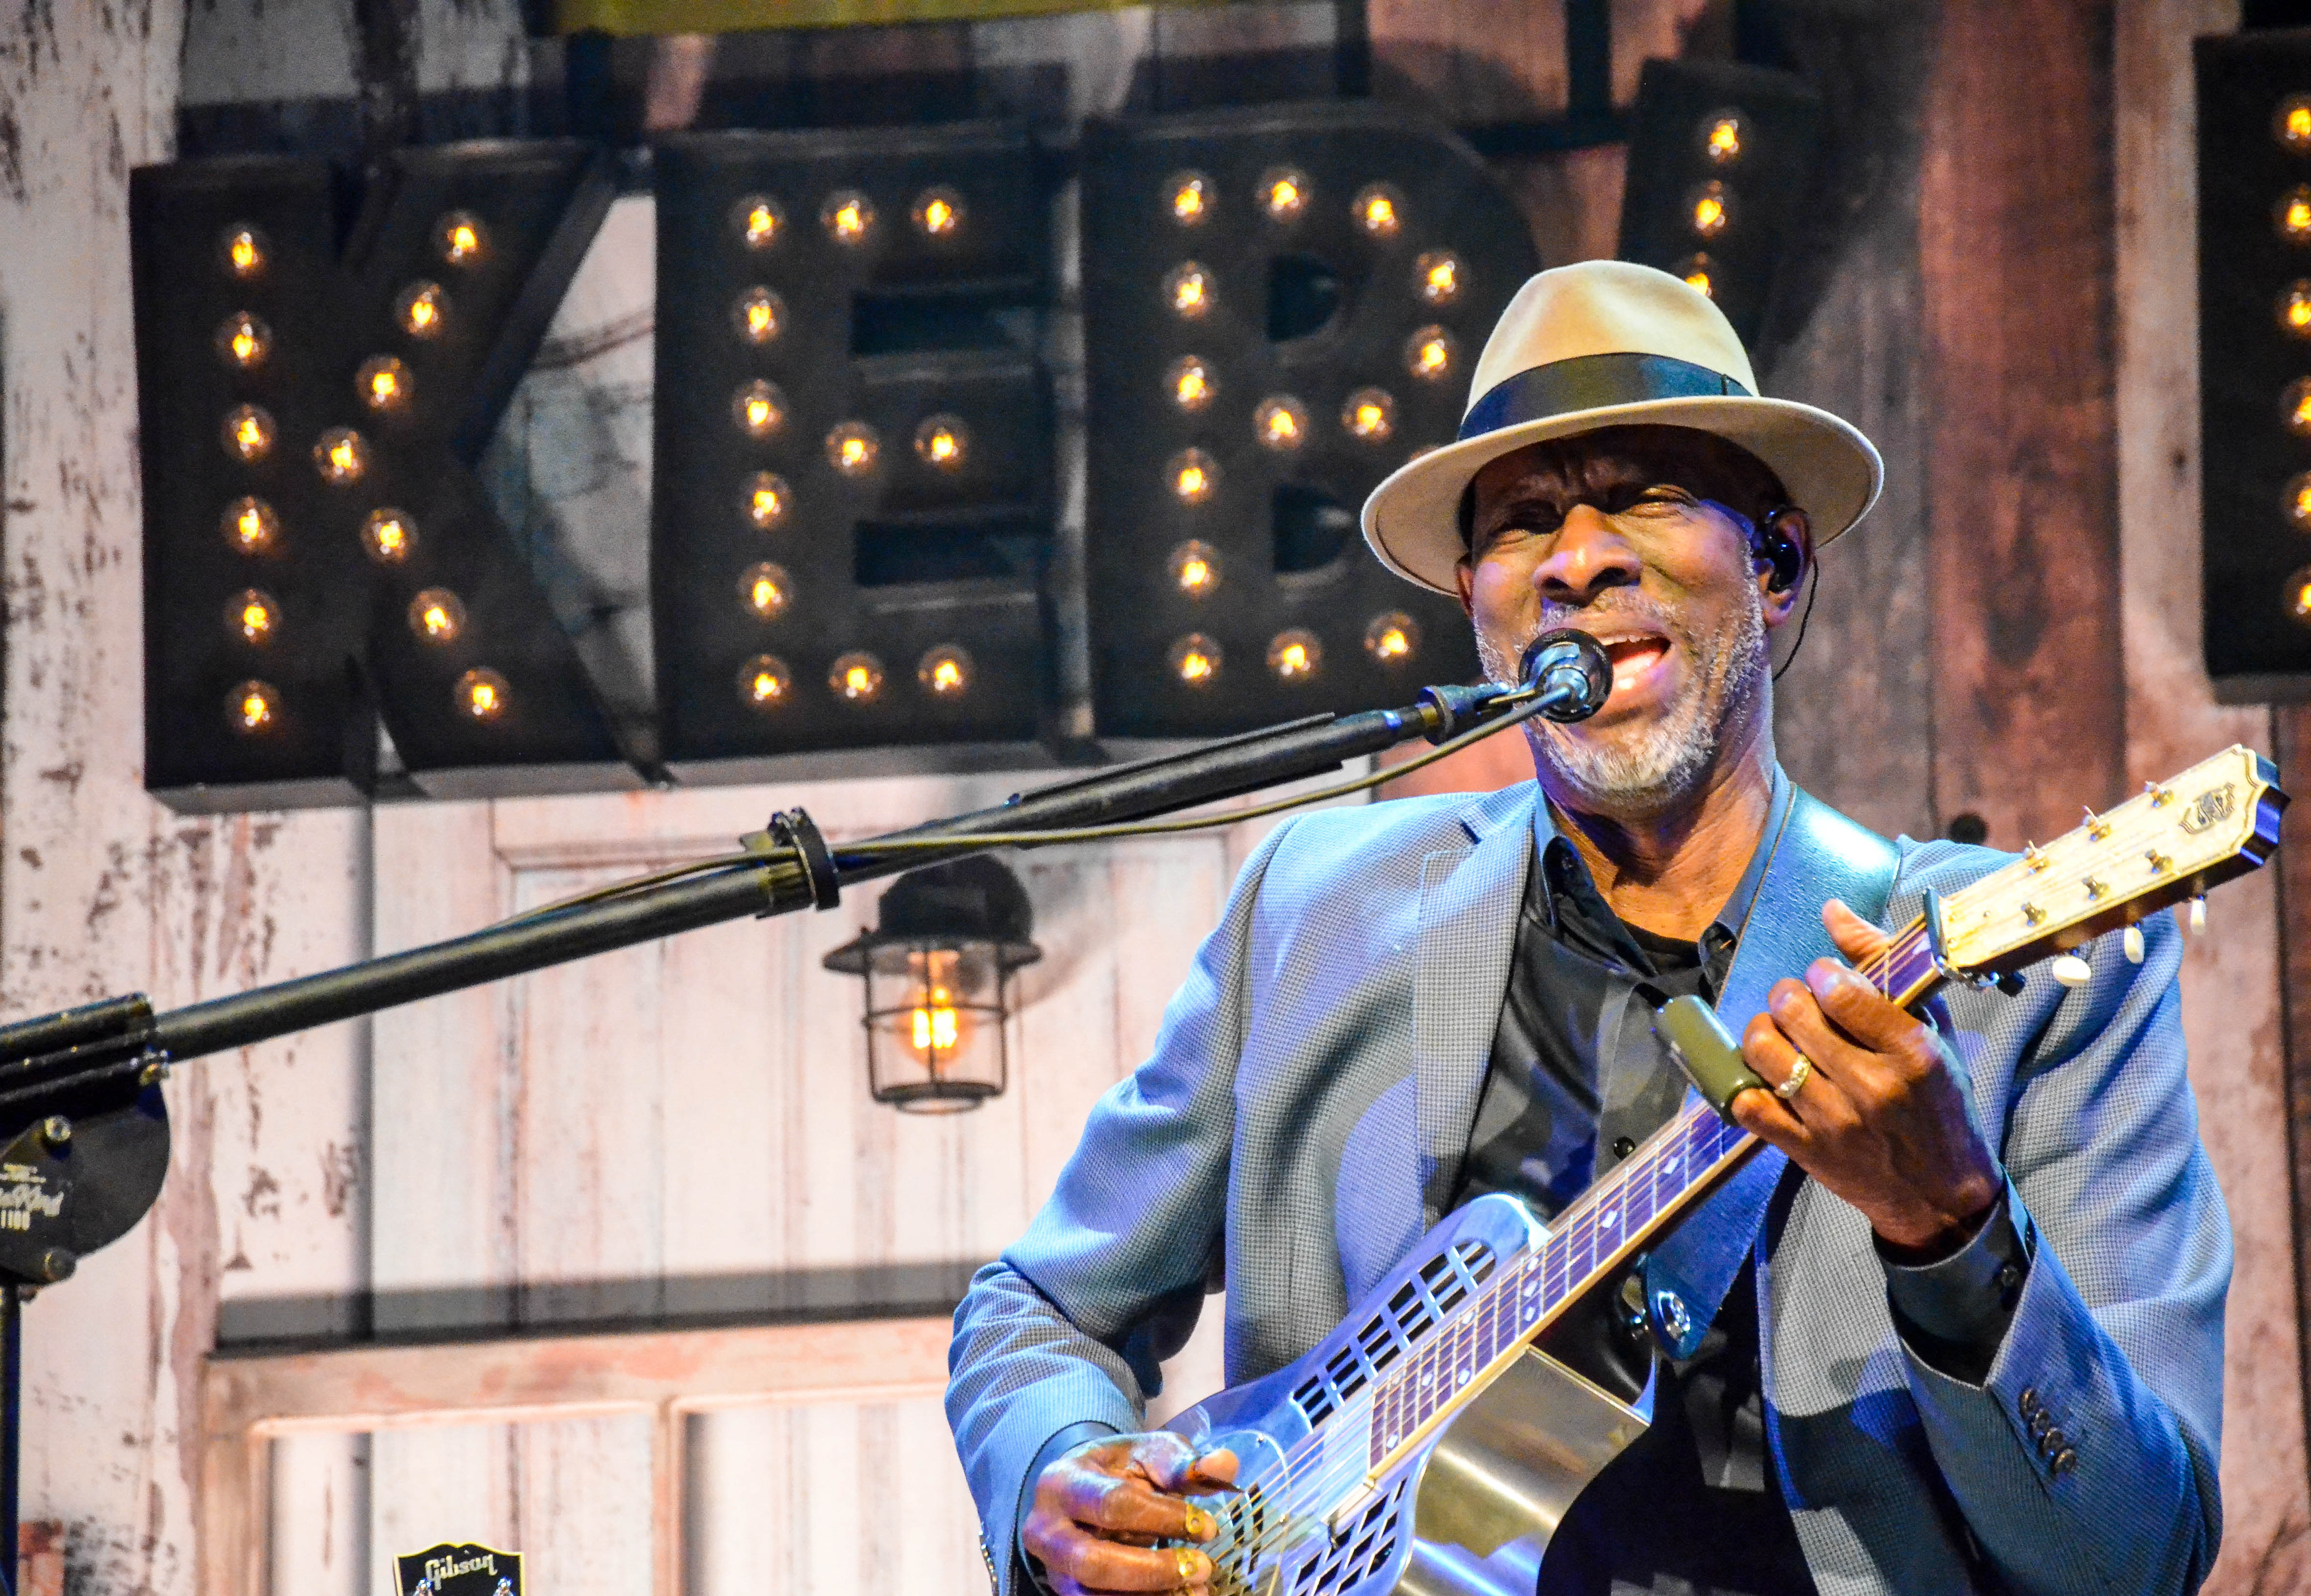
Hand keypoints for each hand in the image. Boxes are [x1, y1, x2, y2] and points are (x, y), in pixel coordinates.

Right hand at [1021, 1433, 1238, 1594]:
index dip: (1163, 1518)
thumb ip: (1184, 1463)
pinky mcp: (1066, 1593)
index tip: (1206, 1526)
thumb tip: (1224, 1466)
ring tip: (1198, 1591)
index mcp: (1063, 1482)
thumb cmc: (1119, 1470)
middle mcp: (1045, 1530)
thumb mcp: (1149, 1453)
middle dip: (1154, 1570)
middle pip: (1095, 1562)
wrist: (1083, 1490)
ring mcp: (1053, 1569)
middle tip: (1203, 1567)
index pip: (1113, 1505)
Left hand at [1729, 899, 2002, 1256]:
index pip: (1842, 989)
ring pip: (1764, 1052)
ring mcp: (1833, 1122)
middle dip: (1788, 994)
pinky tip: (1767, 1074)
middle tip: (1800, 1003)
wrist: (1942, 1197)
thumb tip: (1833, 911)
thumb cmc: (1940, 1105)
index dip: (1822, 972)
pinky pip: (1748, 1104)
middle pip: (1793, 1011)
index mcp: (1912, 1053)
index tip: (1827, 979)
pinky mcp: (1804, 1151)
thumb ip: (1884, 968)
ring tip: (1780, 1034)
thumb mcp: (1932, 1033)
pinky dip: (1745, 1082)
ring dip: (1763, 1031)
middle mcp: (1872, 1087)